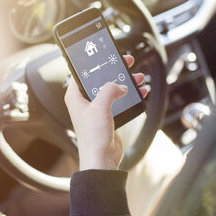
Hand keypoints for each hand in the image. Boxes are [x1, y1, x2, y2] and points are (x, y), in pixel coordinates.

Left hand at [64, 55, 147, 170]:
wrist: (102, 160)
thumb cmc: (92, 138)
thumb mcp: (100, 107)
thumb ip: (109, 90)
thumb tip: (119, 85)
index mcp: (75, 97)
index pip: (82, 73)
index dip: (94, 63)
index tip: (105, 54)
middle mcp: (85, 102)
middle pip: (101, 79)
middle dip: (115, 71)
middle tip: (126, 63)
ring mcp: (97, 110)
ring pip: (113, 89)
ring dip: (126, 83)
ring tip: (138, 78)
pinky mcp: (109, 117)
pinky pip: (120, 101)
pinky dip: (130, 96)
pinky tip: (140, 92)